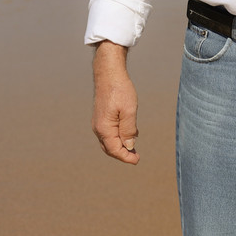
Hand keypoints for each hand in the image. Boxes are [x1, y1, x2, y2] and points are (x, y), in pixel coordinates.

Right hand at [91, 41, 139, 164]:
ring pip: (109, 141)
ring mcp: (98, 123)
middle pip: (110, 148)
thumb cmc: (120, 90)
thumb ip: (129, 130)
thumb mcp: (129, 111)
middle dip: (123, 154)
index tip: (137, 160)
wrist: (109, 74)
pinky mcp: (101, 117)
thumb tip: (129, 146)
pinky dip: (118, 138)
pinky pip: (109, 133)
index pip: (114, 150)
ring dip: (120, 146)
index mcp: (104, 128)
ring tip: (134, 149)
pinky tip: (129, 134)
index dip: (126, 157)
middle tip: (136, 157)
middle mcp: (98, 128)